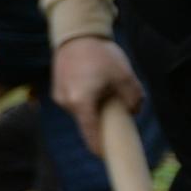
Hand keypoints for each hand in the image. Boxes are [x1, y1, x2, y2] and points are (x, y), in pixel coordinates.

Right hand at [52, 36, 143, 154]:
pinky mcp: (56, 88)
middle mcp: (66, 102)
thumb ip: (133, 98)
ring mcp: (59, 95)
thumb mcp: (125, 76)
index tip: (107, 156)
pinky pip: (74, 101)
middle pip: (86, 122)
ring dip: (93, 108)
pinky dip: (85, 99)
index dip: (99, 147)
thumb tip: (133, 111)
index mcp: (82, 102)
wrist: (76, 34)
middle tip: (116, 112)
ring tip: (105, 91)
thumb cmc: (101, 54)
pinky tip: (94, 84)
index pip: (91, 133)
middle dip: (101, 121)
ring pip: (80, 111)